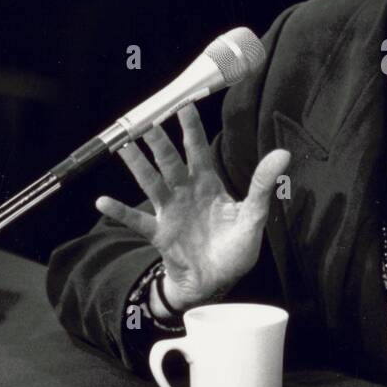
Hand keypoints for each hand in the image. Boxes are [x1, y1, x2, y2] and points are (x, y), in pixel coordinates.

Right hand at [95, 103, 289, 310]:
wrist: (217, 281)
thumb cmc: (234, 248)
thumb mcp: (253, 216)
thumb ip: (262, 184)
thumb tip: (283, 153)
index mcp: (208, 185)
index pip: (198, 150)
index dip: (191, 128)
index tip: (184, 104)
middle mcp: (185, 192)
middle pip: (170, 161)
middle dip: (160, 141)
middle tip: (148, 119)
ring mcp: (170, 211)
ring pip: (151, 182)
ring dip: (138, 165)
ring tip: (123, 146)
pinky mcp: (159, 233)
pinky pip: (136, 220)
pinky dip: (120, 211)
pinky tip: (102, 201)